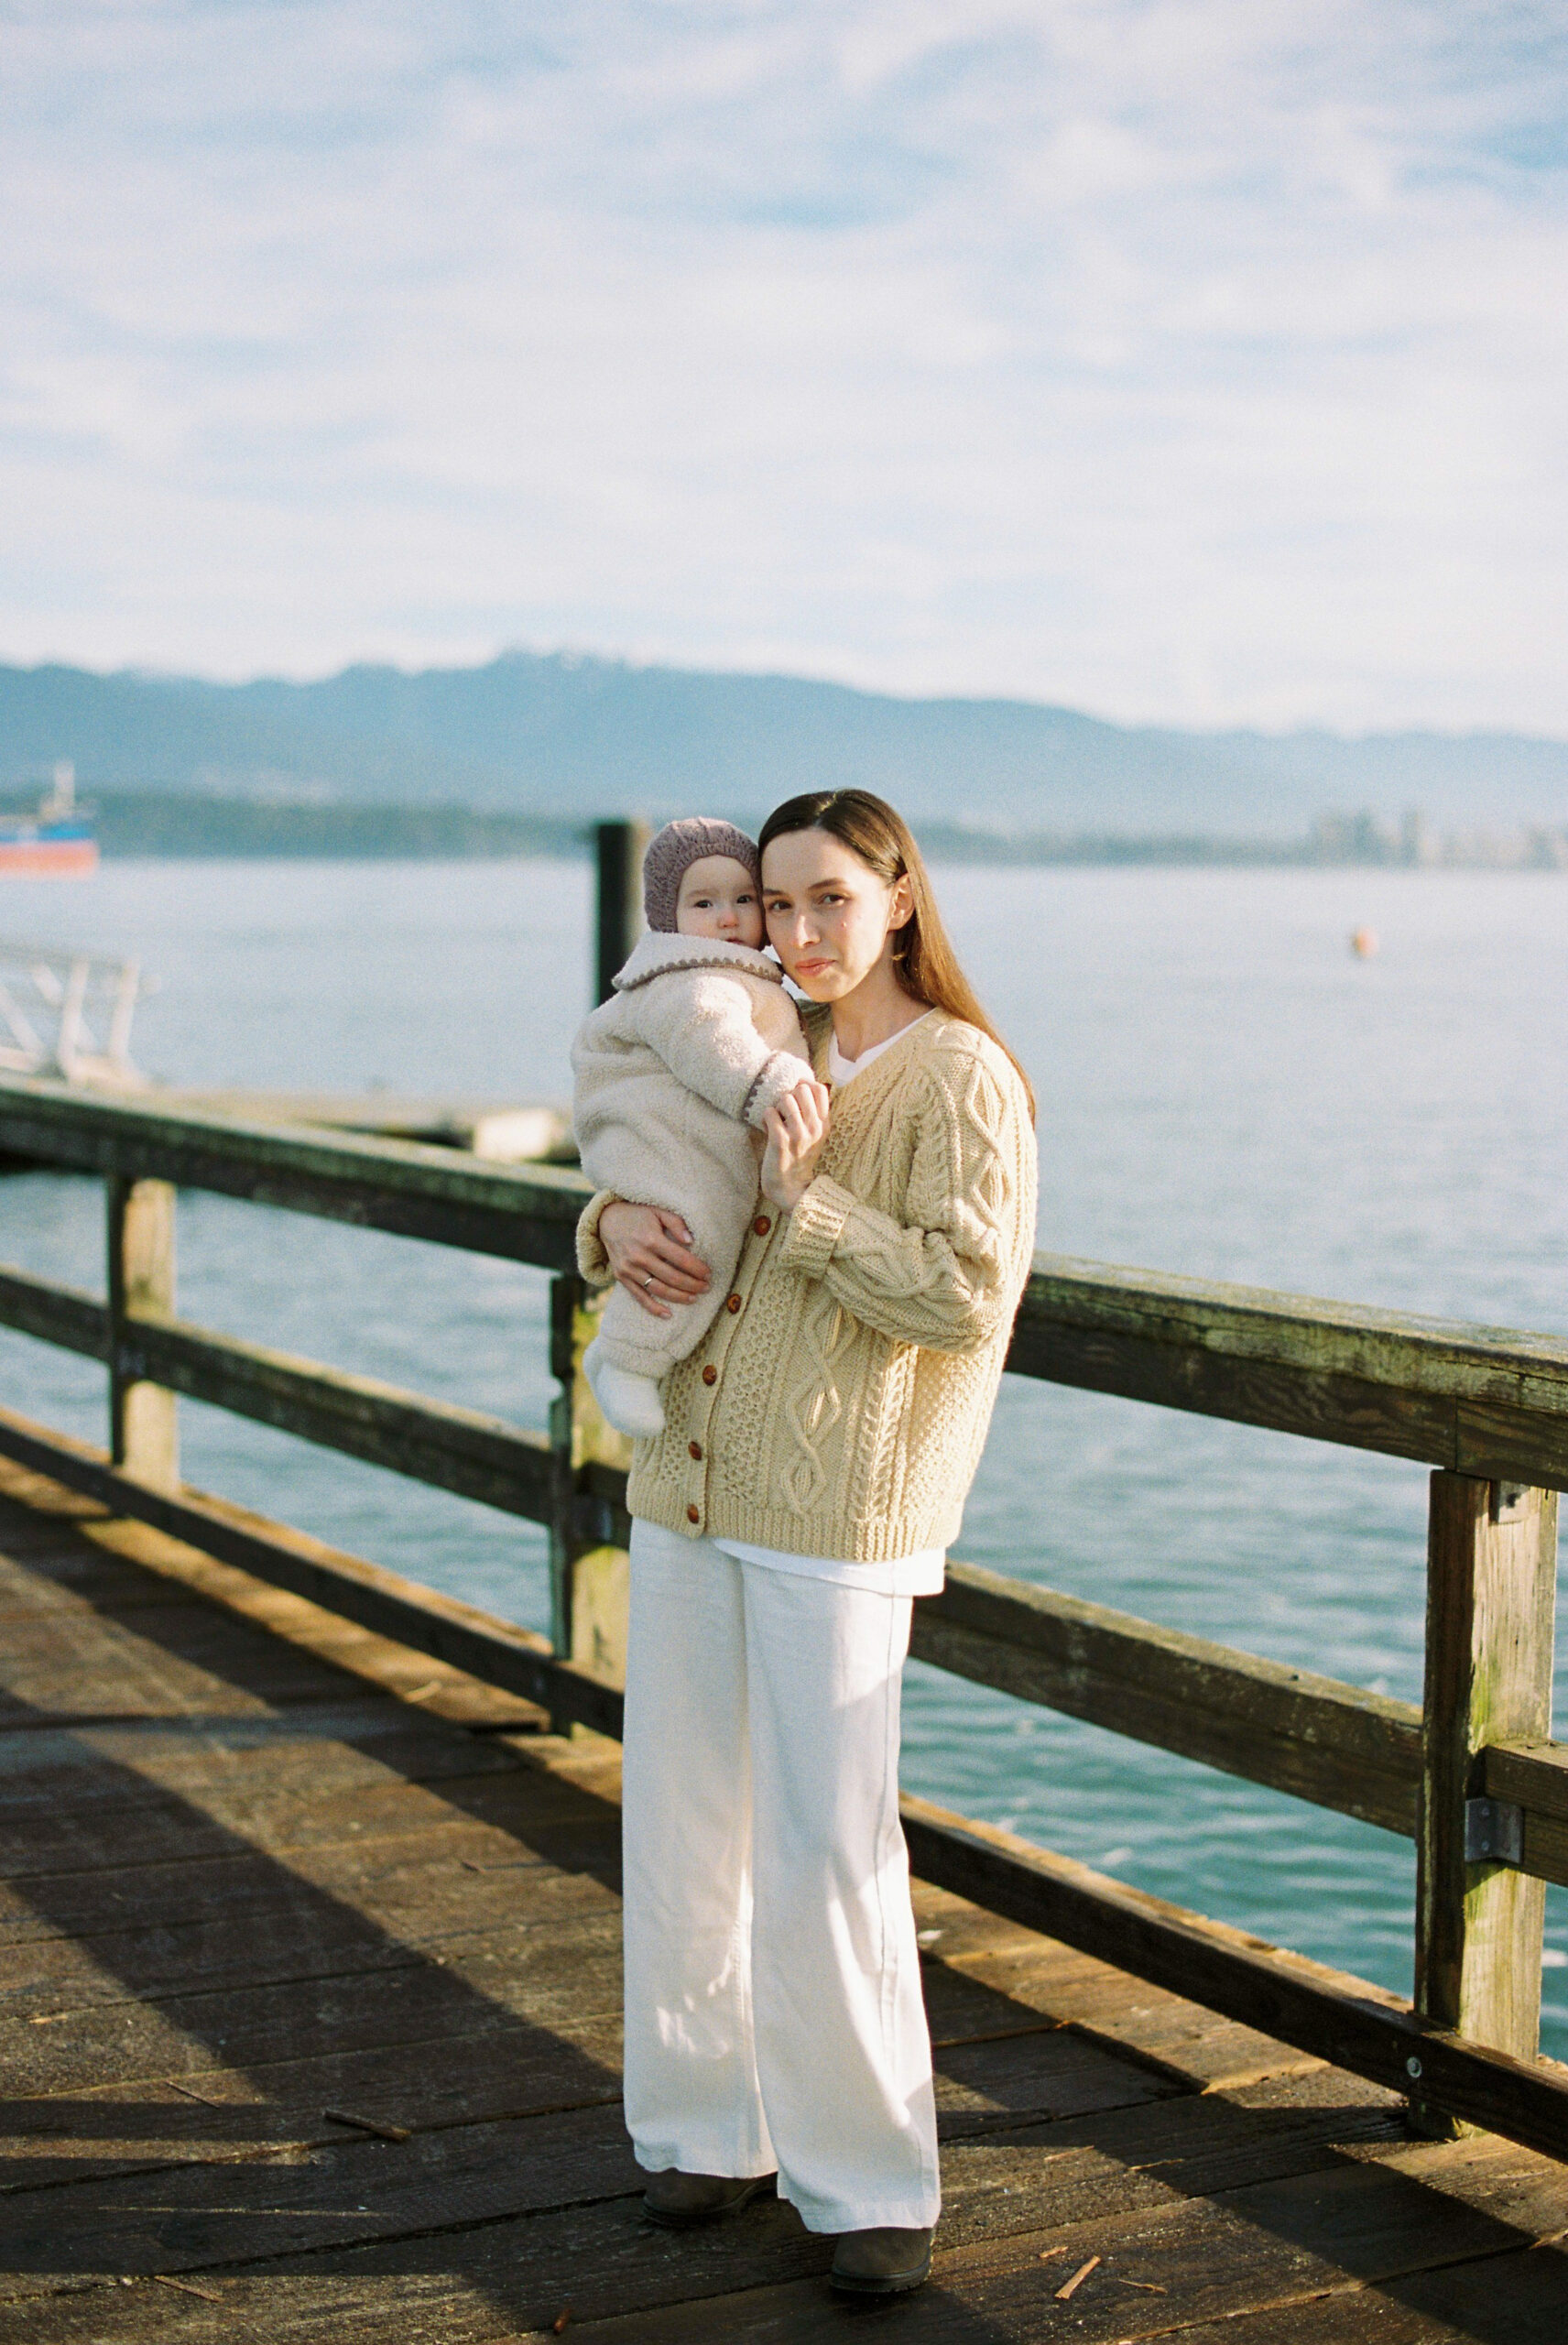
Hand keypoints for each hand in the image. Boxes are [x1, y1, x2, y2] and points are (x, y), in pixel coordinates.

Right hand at [598, 1202, 710, 1317]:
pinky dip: (653, 1308)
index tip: (708, 1274)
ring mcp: (629, 1269)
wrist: (607, 1220)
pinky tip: (668, 1314)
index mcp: (651, 1239)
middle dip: (693, 1285)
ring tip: (694, 1298)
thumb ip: (676, 1223)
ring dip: (679, 1297)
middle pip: (672, 1277)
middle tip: (706, 1287)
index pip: (681, 1259)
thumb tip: (691, 1241)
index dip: (697, 1269)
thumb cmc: (638, 1215)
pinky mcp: (621, 1277)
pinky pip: (639, 1297)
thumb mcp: (658, 1211)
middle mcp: (639, 1256)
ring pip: (658, 1289)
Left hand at [760, 1078, 830, 1211]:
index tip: (796, 1097)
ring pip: (785, 1099)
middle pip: (802, 1089)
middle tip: (784, 1111)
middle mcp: (814, 1128)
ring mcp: (798, 1135)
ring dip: (776, 1107)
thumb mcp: (815, 1135)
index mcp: (824, 1124)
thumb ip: (813, 1112)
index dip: (804, 1086)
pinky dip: (765, 1117)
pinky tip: (767, 1128)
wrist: (790, 1186)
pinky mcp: (780, 1141)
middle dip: (788, 1095)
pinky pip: (769, 1113)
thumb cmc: (799, 1156)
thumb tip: (804, 1082)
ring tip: (776, 1120)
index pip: (820, 1089)